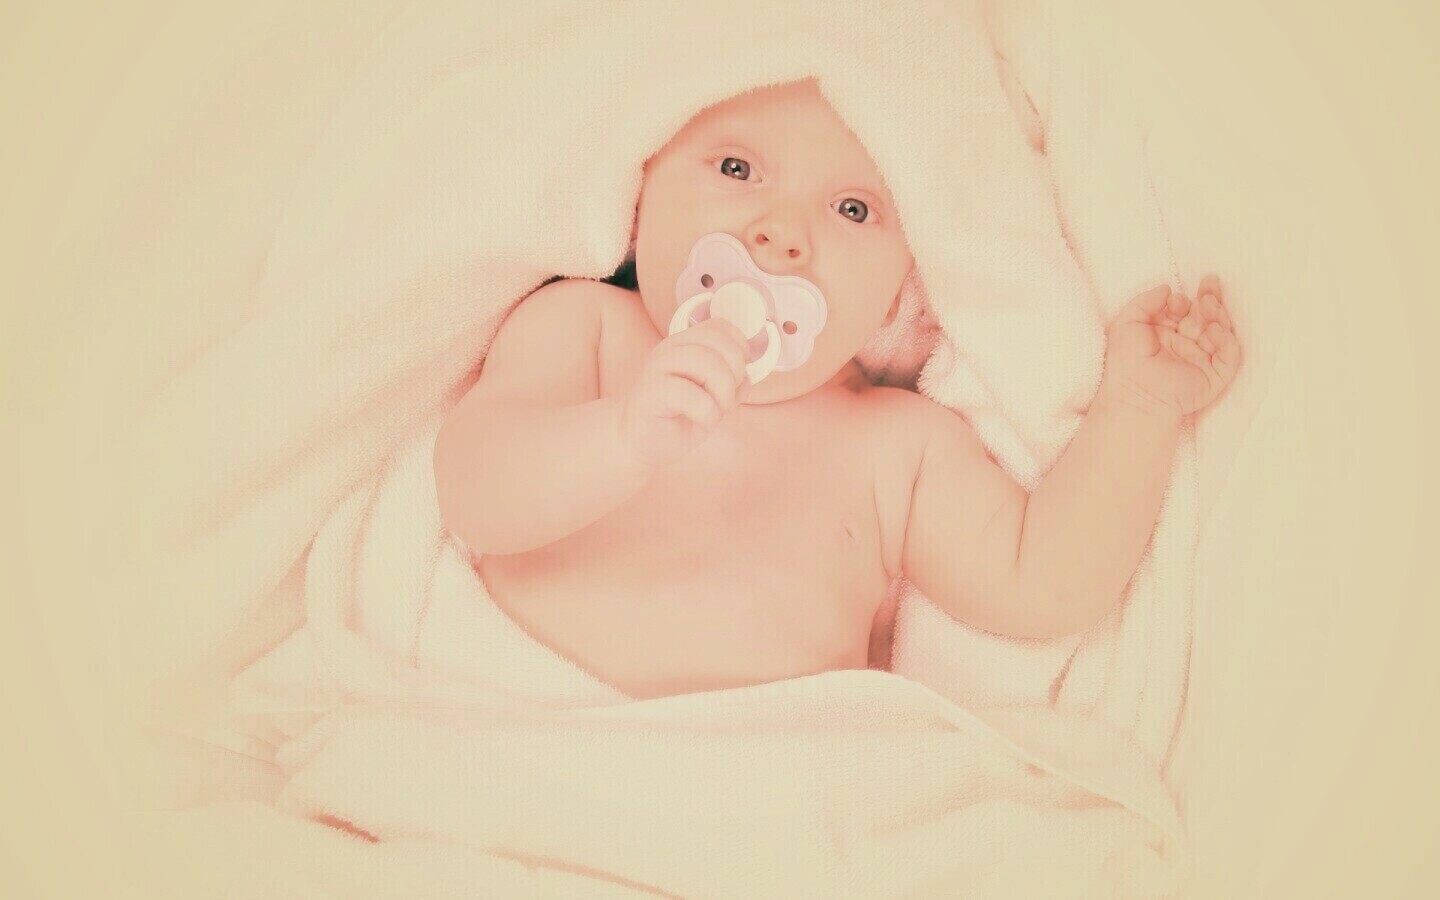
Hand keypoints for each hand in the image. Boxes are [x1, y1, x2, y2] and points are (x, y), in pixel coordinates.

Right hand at [618, 317, 751, 472]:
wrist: (638, 443)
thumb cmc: (677, 419)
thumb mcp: (714, 396)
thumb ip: (732, 380)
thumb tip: (749, 373)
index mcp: (685, 344)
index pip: (721, 327)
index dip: (739, 350)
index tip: (735, 377)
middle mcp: (671, 348)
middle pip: (720, 343)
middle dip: (735, 374)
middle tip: (725, 399)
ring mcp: (659, 366)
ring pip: (709, 363)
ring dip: (723, 394)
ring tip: (714, 411)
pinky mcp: (652, 390)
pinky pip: (692, 395)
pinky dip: (708, 413)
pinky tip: (701, 422)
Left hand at [1101, 275, 1242, 418]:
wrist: (1133, 393)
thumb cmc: (1125, 362)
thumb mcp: (1127, 323)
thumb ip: (1144, 302)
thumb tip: (1167, 288)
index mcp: (1169, 333)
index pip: (1185, 311)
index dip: (1184, 301)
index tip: (1175, 300)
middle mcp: (1188, 344)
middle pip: (1207, 317)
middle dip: (1210, 298)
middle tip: (1210, 283)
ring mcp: (1203, 360)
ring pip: (1221, 332)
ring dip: (1218, 314)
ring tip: (1209, 303)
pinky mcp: (1216, 376)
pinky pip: (1229, 356)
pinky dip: (1226, 341)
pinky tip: (1215, 329)